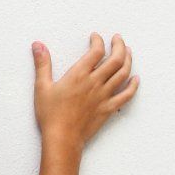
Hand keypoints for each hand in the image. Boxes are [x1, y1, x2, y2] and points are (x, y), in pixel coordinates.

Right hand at [34, 34, 138, 149]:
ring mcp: (105, 95)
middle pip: (115, 59)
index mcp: (79, 75)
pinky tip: (136, 79)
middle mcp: (95, 83)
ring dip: (128, 60)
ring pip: (123, 74)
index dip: (98, 41)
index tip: (96, 37)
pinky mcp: (109, 108)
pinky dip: (134, 85)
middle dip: (119, 46)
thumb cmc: (50, 113)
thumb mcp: (42, 86)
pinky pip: (127, 94)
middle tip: (118, 39)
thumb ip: (42, 64)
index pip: (95, 52)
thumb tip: (38, 45)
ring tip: (128, 52)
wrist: (62, 137)